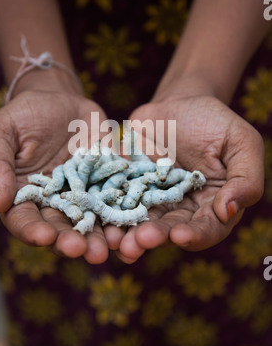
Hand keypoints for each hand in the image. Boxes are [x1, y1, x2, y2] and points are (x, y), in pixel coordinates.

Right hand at [0, 87, 109, 263]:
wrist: (59, 99)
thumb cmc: (23, 115)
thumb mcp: (0, 132)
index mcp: (24, 197)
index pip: (24, 220)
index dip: (32, 231)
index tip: (44, 237)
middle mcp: (54, 202)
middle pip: (60, 227)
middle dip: (71, 241)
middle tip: (82, 250)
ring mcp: (83, 195)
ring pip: (91, 220)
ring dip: (101, 235)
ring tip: (111, 245)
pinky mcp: (107, 182)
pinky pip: (117, 197)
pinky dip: (125, 209)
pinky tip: (133, 219)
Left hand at [110, 94, 263, 262]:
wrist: (179, 103)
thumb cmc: (216, 122)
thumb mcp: (242, 143)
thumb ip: (245, 178)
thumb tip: (228, 211)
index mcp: (213, 205)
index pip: (207, 228)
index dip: (194, 234)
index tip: (180, 235)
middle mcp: (182, 210)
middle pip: (170, 230)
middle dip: (155, 237)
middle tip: (140, 240)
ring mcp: (153, 200)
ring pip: (141, 222)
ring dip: (129, 235)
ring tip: (118, 242)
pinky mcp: (128, 187)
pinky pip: (117, 202)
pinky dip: (109, 213)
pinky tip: (100, 222)